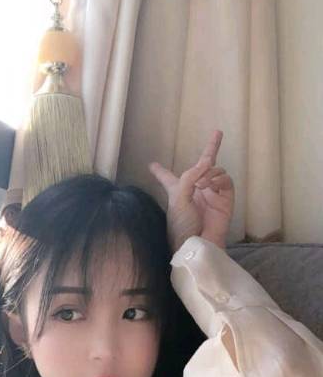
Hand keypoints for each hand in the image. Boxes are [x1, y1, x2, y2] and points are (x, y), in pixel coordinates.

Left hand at [148, 129, 234, 253]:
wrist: (198, 244)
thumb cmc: (182, 225)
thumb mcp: (178, 198)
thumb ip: (189, 176)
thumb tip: (206, 162)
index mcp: (177, 191)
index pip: (167, 178)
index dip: (160, 171)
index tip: (152, 165)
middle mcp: (195, 190)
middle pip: (203, 165)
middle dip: (211, 148)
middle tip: (218, 132)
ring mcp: (212, 194)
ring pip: (216, 170)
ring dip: (209, 172)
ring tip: (202, 184)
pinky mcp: (225, 199)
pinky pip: (226, 180)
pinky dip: (219, 179)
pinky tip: (211, 186)